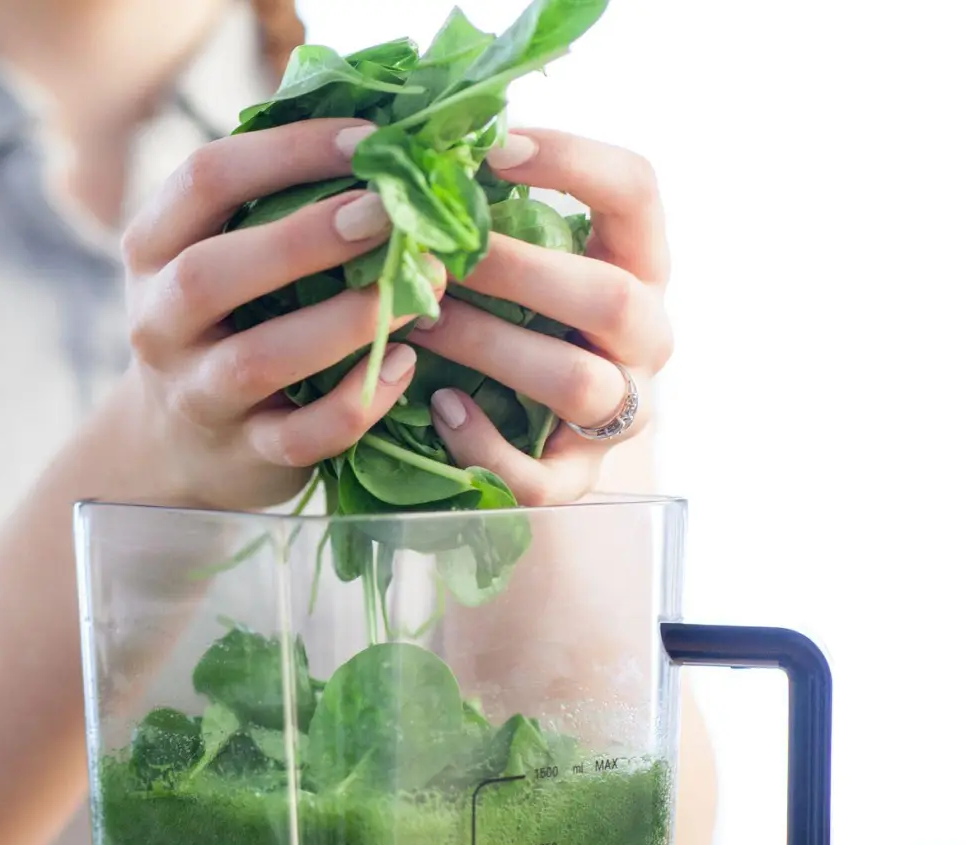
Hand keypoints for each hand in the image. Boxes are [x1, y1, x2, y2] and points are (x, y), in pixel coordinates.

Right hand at [115, 119, 439, 510]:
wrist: (176, 444)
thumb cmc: (224, 319)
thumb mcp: (220, 250)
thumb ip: (274, 199)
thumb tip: (392, 130)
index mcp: (152, 248)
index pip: (205, 178)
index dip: (289, 150)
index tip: (370, 139)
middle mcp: (159, 321)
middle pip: (211, 273)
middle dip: (306, 237)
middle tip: (390, 213)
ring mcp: (196, 394)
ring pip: (258, 361)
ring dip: (344, 323)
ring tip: (418, 290)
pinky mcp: (243, 455)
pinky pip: (300, 436)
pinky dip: (357, 403)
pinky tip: (402, 365)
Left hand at [409, 127, 674, 505]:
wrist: (522, 426)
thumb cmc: (507, 313)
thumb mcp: (513, 255)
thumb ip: (487, 212)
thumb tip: (418, 147)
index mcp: (636, 260)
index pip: (636, 191)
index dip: (572, 161)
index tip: (492, 151)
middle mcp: (644, 335)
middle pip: (610, 299)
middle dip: (517, 271)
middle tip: (440, 254)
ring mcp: (620, 412)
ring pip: (576, 384)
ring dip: (490, 348)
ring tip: (424, 323)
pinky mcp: (578, 478)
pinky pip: (543, 476)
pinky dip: (486, 444)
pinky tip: (440, 406)